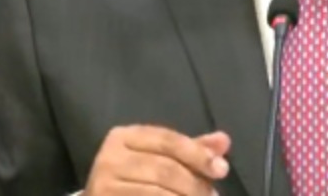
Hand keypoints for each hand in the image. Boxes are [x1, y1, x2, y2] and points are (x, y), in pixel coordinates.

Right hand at [85, 125, 230, 195]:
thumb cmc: (134, 179)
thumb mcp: (159, 158)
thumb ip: (191, 150)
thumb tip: (224, 141)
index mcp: (124, 136)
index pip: (168, 141)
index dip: (198, 154)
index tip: (222, 170)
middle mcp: (109, 157)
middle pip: (164, 168)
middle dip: (195, 184)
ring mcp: (102, 185)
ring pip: (156, 192)